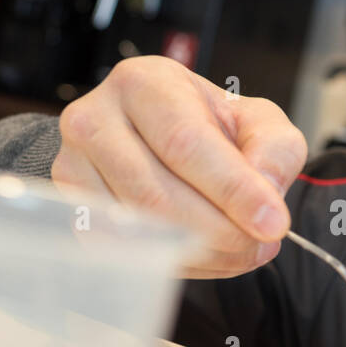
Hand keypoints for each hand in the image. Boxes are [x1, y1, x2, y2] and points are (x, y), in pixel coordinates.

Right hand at [52, 55, 306, 278]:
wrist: (153, 138)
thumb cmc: (206, 127)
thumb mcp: (256, 122)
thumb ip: (275, 149)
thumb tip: (265, 194)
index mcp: (144, 84)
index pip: (186, 142)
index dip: (232, 189)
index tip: (273, 224)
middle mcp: (95, 119)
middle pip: (158, 194)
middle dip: (220, 232)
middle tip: (261, 247)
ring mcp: (72, 166)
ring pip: (139, 229)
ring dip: (201, 252)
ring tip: (240, 249)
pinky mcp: (70, 209)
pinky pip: (121, 252)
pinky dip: (173, 263)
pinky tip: (203, 253)